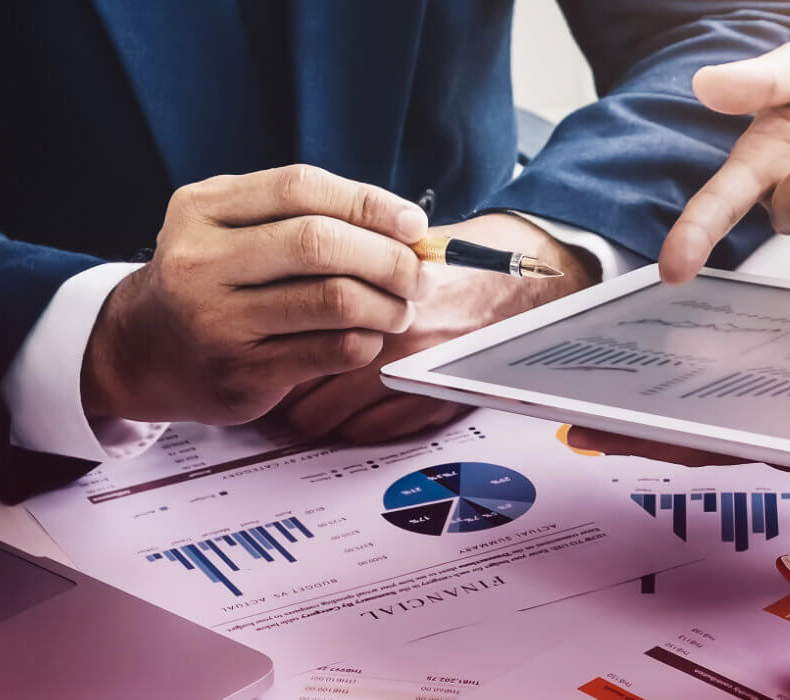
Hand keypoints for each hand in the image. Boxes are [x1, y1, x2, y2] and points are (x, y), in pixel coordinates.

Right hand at [82, 165, 426, 424]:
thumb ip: (300, 215)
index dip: (368, 203)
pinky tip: (367, 337)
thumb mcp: (228, 227)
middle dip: (388, 258)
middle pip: (320, 244)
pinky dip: (366, 341)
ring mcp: (218, 321)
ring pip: (333, 301)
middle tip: (418, 273)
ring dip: (387, 304)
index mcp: (202, 209)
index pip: (300, 188)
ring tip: (400, 307)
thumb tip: (404, 227)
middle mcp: (201, 262)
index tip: (412, 224)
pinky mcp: (242, 372)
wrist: (138, 351)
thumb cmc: (208, 280)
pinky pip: (331, 350)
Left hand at [276, 214, 596, 442]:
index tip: (258, 347)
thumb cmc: (467, 257)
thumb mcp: (398, 245)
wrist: (531, 279)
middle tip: (273, 383)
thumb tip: (283, 283)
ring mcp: (414, 375)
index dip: (267, 346)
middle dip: (282, 387)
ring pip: (327, 416)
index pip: (292, 334)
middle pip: (299, 384)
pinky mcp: (437, 401)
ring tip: (306, 402)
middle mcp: (391, 337)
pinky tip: (353, 410)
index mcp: (374, 290)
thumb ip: (344, 264)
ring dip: (314, 412)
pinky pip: (372, 431)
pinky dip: (356, 425)